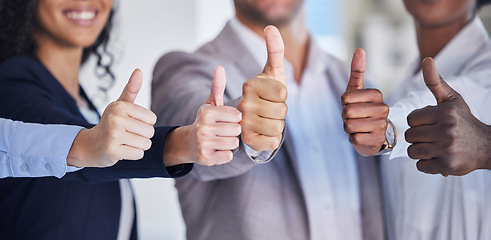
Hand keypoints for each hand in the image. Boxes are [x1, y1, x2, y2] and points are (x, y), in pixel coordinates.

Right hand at [68, 69, 156, 166]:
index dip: (145, 124)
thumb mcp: (120, 104)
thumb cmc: (111, 123)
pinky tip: (122, 150)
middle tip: (127, 135)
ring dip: (139, 146)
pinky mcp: (112, 151)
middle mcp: (115, 119)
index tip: (131, 123)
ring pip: (146, 144)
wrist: (91, 145)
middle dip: (142, 136)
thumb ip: (131, 89)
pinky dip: (133, 154)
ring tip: (125, 142)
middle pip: (150, 132)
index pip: (152, 119)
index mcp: (120, 106)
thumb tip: (138, 70)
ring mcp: (113, 135)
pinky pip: (138, 154)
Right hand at [163, 66, 241, 165]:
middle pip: (236, 130)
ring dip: (230, 143)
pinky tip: (218, 150)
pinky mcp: (206, 159)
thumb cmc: (206, 122)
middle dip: (233, 131)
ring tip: (221, 140)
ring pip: (233, 143)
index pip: (237, 116)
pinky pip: (228, 156)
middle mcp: (203, 128)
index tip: (227, 120)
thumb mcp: (210, 104)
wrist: (189, 144)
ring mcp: (203, 144)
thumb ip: (217, 86)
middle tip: (223, 132)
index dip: (235, 119)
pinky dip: (226, 154)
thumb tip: (219, 67)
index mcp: (207, 113)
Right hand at [238, 25, 286, 151]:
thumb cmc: (268, 92)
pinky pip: (273, 142)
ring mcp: (243, 123)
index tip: (273, 95)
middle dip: (281, 112)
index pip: (283, 93)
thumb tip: (270, 27)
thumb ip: (275, 49)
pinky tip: (263, 132)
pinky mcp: (247, 140)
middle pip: (282, 112)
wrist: (252, 118)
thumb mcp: (273, 71)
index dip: (283, 96)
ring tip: (266, 120)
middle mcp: (242, 104)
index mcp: (249, 85)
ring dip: (277, 125)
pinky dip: (273, 139)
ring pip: (278, 128)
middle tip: (269, 109)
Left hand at [341, 48, 388, 156]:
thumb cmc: (361, 109)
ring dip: (348, 128)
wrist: (374, 135)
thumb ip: (357, 71)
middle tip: (354, 117)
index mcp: (377, 95)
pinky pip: (353, 139)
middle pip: (347, 112)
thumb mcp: (357, 90)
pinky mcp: (377, 141)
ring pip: (349, 126)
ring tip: (358, 126)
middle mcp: (383, 109)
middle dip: (345, 116)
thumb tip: (359, 50)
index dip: (344, 102)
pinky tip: (362, 136)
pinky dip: (353, 138)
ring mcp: (381, 126)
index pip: (346, 97)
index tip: (353, 104)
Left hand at [405, 57, 490, 175]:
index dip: (418, 122)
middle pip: (410, 136)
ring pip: (413, 151)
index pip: (411, 119)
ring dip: (420, 150)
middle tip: (432, 136)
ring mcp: (446, 149)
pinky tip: (438, 157)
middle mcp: (446, 131)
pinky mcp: (447, 166)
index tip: (430, 123)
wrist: (486, 146)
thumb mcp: (451, 99)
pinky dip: (427, 164)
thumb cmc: (462, 120)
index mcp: (444, 113)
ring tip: (434, 146)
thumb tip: (426, 59)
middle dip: (418, 136)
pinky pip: (421, 166)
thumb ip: (434, 82)